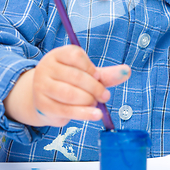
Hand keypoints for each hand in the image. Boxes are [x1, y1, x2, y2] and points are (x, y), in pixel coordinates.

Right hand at [3, 45, 130, 126]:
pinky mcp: (43, 105)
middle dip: (95, 88)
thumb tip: (127, 71)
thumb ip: (105, 74)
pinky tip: (95, 114)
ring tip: (96, 103)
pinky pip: (66, 110)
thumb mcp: (86, 75)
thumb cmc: (69, 82)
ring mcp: (42, 86)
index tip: (98, 77)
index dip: (90, 68)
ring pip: (70, 94)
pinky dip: (84, 114)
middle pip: (75, 76)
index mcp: (58, 54)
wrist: (44, 98)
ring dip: (89, 100)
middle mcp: (46, 68)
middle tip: (105, 95)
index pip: (75, 56)